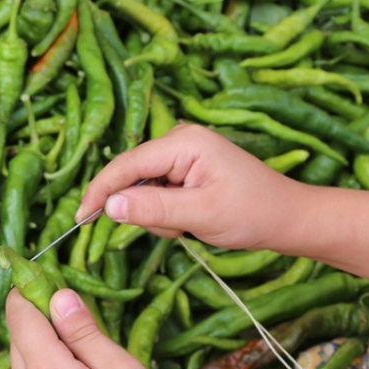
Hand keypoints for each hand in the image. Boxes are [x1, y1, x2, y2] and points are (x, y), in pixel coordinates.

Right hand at [76, 124, 305, 249]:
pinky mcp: (183, 167)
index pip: (126, 164)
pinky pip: (155, 190)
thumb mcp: (201, 215)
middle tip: (175, 229)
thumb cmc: (254, 213)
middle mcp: (178, 139)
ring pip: (141, 187)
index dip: (100, 191)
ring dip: (156, 214)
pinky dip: (164, 211)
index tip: (80, 219)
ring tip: (188, 225)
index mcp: (183, 141)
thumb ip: (153, 208)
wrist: (289, 218)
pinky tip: (189, 219)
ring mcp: (181, 152)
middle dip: (142, 208)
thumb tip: (108, 205)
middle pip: (131, 175)